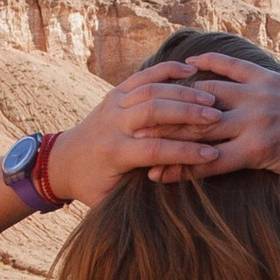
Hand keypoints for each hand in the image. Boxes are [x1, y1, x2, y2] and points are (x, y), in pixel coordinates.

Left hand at [44, 62, 229, 205]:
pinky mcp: (115, 93)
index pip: (154, 149)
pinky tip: (190, 68)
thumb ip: (137, 200)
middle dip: (188, 113)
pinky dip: (166, 70)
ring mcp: (113, 104)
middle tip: (217, 117)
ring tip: (211, 98)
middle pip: (154, 111)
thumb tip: (173, 210)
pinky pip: (143, 76)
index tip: (212, 154)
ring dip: (183, 92)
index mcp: (112, 152)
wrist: (62, 161)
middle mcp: (112, 124)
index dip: (185, 152)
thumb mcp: (109, 201)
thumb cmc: (91, 186)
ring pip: (150, 90)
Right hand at [151, 54, 279, 195]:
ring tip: (158, 104)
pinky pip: (232, 65)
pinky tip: (187, 66)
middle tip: (141, 136)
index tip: (152, 174)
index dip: (177, 169)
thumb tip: (233, 206)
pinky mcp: (267, 77)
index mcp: (258, 150)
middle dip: (169, 133)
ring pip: (209, 93)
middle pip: (200, 126)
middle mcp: (254, 120)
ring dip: (183, 98)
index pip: (207, 162)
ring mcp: (259, 94)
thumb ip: (266, 195)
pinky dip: (209, 63)